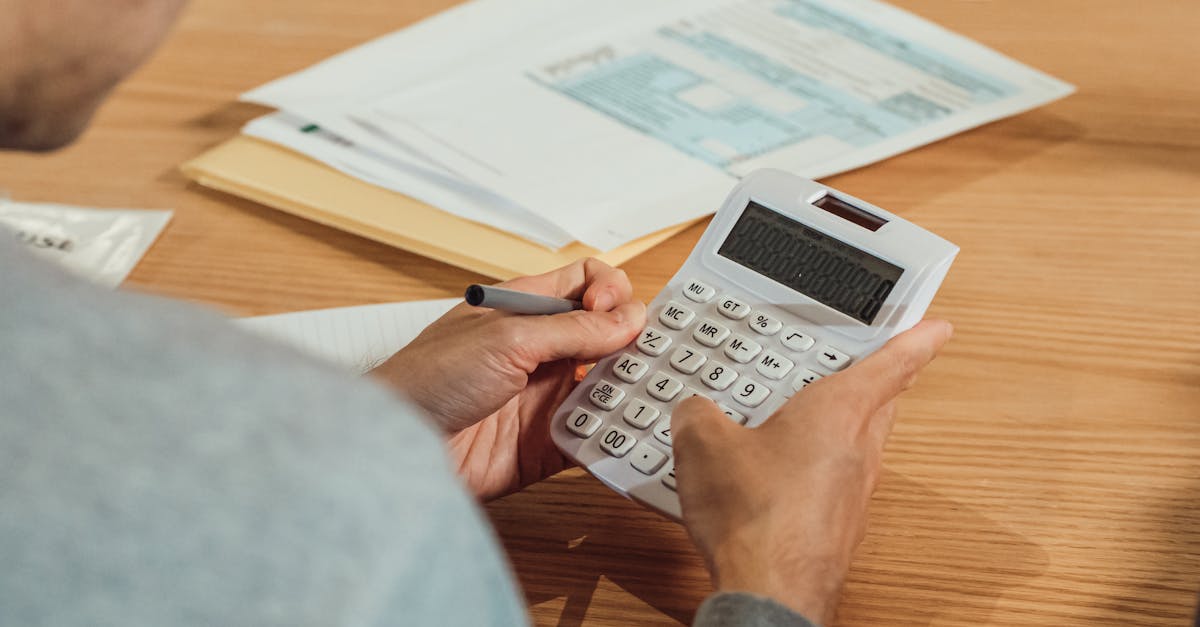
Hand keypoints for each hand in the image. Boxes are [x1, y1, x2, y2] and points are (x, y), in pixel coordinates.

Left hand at [371, 259, 645, 499]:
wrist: (400, 448)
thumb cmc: (429, 379)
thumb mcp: (506, 340)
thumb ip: (573, 329)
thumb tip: (629, 319)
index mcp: (527, 308)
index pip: (587, 282)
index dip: (610, 291)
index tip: (611, 313)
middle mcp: (541, 349)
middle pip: (606, 334)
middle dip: (633, 342)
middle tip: (651, 357)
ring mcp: (546, 395)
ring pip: (607, 385)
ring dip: (629, 390)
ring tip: (646, 398)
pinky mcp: (548, 442)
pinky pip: (593, 435)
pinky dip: (613, 435)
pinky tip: (626, 434)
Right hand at [672, 320, 953, 623]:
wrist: (770, 591)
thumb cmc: (755, 518)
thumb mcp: (703, 444)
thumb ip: (698, 413)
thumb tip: (693, 411)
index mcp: (838, 411)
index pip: (891, 364)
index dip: (916, 340)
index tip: (938, 328)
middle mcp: (859, 450)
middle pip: (883, 404)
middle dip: (880, 383)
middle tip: (872, 367)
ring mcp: (855, 493)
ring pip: (861, 444)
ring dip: (844, 427)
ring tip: (806, 418)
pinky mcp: (839, 525)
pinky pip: (836, 482)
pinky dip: (819, 469)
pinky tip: (781, 476)